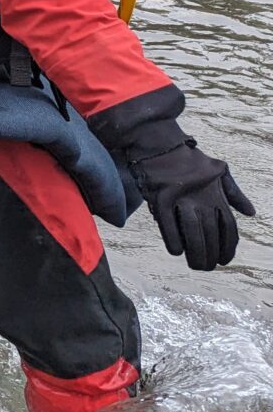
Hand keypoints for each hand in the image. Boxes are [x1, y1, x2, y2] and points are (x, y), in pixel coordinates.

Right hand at [130, 137, 255, 270]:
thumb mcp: (220, 172)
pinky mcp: (159, 200)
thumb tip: (251, 213)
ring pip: (192, 234)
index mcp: (216, 195)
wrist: (159, 144)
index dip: (228, 248)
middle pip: (211, 235)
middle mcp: (201, 199)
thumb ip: (234, 194)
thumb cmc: (189, 160)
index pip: (229, 228)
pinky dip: (173, 241)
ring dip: (195, 253)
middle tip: (206, 268)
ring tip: (194, 265)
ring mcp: (180, 200)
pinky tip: (176, 252)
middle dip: (211, 256)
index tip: (224, 261)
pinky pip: (168, 226)